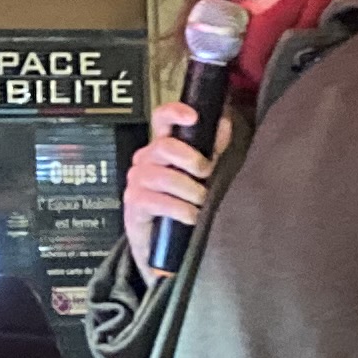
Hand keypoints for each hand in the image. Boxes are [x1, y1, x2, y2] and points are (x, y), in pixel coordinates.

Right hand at [121, 104, 215, 269]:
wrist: (161, 244)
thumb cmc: (180, 203)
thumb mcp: (199, 175)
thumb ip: (211, 149)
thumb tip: (223, 124)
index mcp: (161, 147)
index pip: (161, 119)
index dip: (174, 113)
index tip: (192, 117)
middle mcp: (146, 160)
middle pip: (164, 147)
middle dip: (192, 160)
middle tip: (206, 173)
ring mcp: (137, 181)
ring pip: (164, 176)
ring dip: (190, 190)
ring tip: (201, 202)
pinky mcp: (134, 204)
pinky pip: (158, 201)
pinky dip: (180, 209)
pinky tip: (191, 216)